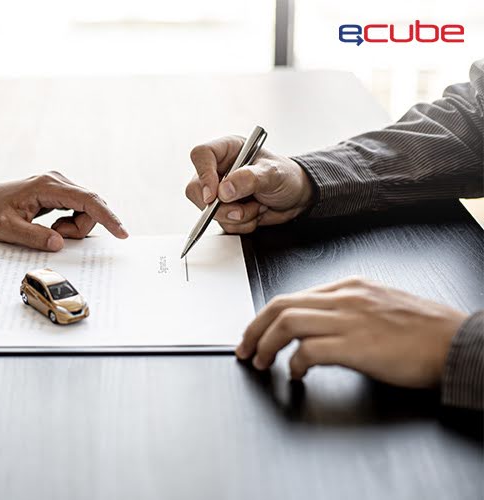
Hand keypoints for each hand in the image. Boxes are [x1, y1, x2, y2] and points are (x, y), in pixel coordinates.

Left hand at [0, 168, 127, 250]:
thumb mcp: (7, 229)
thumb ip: (33, 236)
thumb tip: (58, 243)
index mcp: (48, 186)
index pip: (87, 200)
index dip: (107, 216)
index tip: (121, 232)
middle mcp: (58, 181)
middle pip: (90, 207)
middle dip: (79, 229)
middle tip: (54, 236)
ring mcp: (60, 185)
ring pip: (86, 210)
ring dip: (73, 228)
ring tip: (49, 231)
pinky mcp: (61, 193)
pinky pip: (79, 210)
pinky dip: (70, 224)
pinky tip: (54, 227)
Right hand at [185, 136, 314, 232]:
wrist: (297, 196)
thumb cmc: (286, 176)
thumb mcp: (273, 173)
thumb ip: (249, 179)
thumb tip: (224, 191)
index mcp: (228, 150)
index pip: (201, 155)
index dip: (203, 175)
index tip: (213, 195)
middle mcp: (219, 169)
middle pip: (196, 189)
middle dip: (220, 207)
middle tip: (240, 210)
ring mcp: (219, 191)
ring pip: (208, 211)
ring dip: (236, 216)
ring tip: (257, 206)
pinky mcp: (224, 209)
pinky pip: (221, 223)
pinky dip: (240, 225)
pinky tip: (254, 213)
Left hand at [235, 277, 467, 387]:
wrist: (458, 343)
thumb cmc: (426, 330)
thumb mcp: (380, 305)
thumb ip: (348, 309)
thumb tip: (318, 327)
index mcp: (350, 286)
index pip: (294, 296)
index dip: (267, 316)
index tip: (256, 332)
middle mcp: (345, 298)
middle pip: (280, 305)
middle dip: (254, 328)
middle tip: (244, 348)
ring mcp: (350, 320)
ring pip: (287, 322)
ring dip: (265, 344)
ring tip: (260, 361)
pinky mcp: (356, 346)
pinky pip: (309, 350)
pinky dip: (294, 363)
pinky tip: (295, 374)